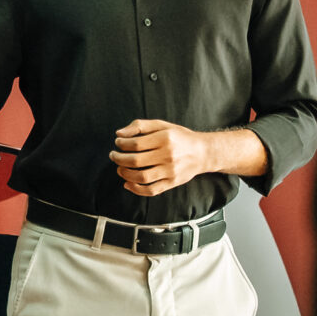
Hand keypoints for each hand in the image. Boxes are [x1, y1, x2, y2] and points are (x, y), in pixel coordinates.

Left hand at [111, 119, 225, 196]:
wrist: (203, 153)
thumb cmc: (180, 137)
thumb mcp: (162, 125)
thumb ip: (140, 126)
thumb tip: (119, 133)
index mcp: (165, 138)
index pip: (135, 144)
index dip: (122, 144)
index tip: (118, 142)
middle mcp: (168, 155)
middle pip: (136, 161)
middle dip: (119, 159)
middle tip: (114, 156)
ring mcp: (170, 171)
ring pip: (142, 177)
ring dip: (125, 174)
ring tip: (120, 168)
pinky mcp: (172, 183)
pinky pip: (151, 190)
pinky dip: (136, 189)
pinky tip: (128, 183)